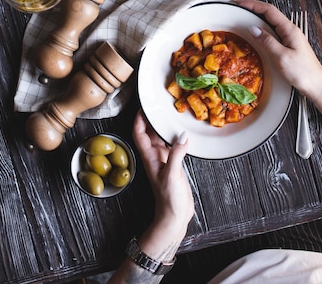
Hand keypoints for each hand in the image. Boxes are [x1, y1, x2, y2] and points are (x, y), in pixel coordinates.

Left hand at [132, 111, 193, 242]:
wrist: (174, 216)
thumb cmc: (169, 199)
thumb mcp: (172, 175)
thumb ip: (176, 155)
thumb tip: (182, 136)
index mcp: (149, 157)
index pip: (139, 134)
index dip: (139, 119)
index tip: (143, 106)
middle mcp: (155, 156)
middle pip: (150, 133)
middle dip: (152, 118)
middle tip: (159, 104)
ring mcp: (164, 160)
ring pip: (161, 138)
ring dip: (164, 126)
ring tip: (170, 113)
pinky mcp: (174, 163)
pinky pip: (172, 145)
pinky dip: (175, 136)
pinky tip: (182, 130)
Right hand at [237, 0, 321, 98]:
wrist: (316, 86)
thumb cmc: (302, 72)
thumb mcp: (281, 57)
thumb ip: (267, 41)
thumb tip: (253, 29)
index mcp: (289, 29)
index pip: (268, 10)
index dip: (252, 4)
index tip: (239, 3)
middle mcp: (290, 30)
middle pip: (269, 13)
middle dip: (253, 8)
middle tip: (238, 9)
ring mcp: (290, 37)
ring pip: (271, 22)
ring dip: (257, 18)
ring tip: (243, 18)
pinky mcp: (289, 45)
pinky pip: (273, 31)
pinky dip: (262, 28)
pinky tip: (256, 33)